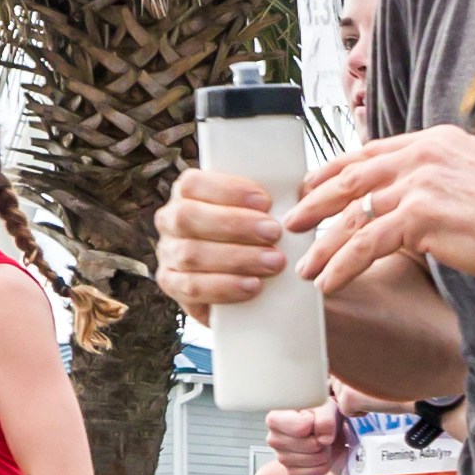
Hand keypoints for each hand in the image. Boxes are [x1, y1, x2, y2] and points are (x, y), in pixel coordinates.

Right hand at [153, 163, 287, 315]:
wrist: (258, 291)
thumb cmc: (260, 239)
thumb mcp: (268, 214)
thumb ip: (280, 200)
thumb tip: (307, 190)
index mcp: (188, 194)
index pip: (194, 183)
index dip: (227, 190)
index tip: (265, 200)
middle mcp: (171, 221)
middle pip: (188, 217)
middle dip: (234, 224)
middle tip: (274, 233)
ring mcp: (168, 255)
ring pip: (191, 254)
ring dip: (236, 258)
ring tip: (273, 263)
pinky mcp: (174, 288)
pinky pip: (192, 288)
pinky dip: (224, 287)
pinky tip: (252, 286)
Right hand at [257, 399, 344, 474]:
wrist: (325, 432)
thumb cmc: (320, 415)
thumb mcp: (325, 406)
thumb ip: (325, 418)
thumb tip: (323, 439)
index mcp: (274, 419)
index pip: (301, 427)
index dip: (315, 423)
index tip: (313, 417)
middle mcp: (273, 439)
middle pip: (310, 445)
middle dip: (323, 439)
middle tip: (320, 432)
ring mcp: (281, 458)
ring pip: (313, 460)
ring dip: (325, 452)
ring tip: (320, 442)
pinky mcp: (291, 472)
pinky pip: (313, 473)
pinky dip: (323, 465)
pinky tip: (318, 454)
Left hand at [281, 126, 474, 297]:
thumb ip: (455, 169)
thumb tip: (441, 180)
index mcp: (436, 141)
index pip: (370, 153)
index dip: (335, 170)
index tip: (313, 185)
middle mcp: (423, 155)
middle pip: (351, 179)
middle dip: (316, 203)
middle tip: (292, 224)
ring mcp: (420, 184)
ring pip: (354, 215)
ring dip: (324, 245)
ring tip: (306, 268)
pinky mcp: (422, 218)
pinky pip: (368, 244)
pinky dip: (344, 265)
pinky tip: (331, 283)